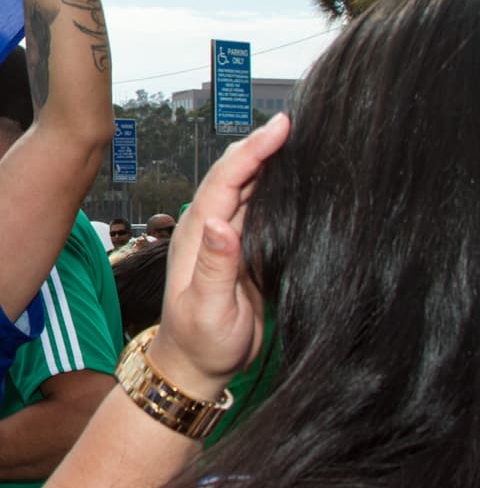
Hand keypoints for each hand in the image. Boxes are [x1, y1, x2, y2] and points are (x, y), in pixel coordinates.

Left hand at [147, 114, 290, 399]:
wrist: (193, 366)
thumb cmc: (199, 342)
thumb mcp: (208, 309)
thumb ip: (215, 267)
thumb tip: (221, 224)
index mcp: (198, 235)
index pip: (226, 181)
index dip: (252, 151)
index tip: (280, 127)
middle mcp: (208, 229)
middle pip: (234, 174)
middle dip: (260, 145)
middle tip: (292, 121)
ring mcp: (222, 238)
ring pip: (245, 188)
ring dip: (265, 161)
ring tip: (293, 136)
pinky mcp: (238, 251)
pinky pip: (254, 208)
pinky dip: (269, 186)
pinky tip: (287, 176)